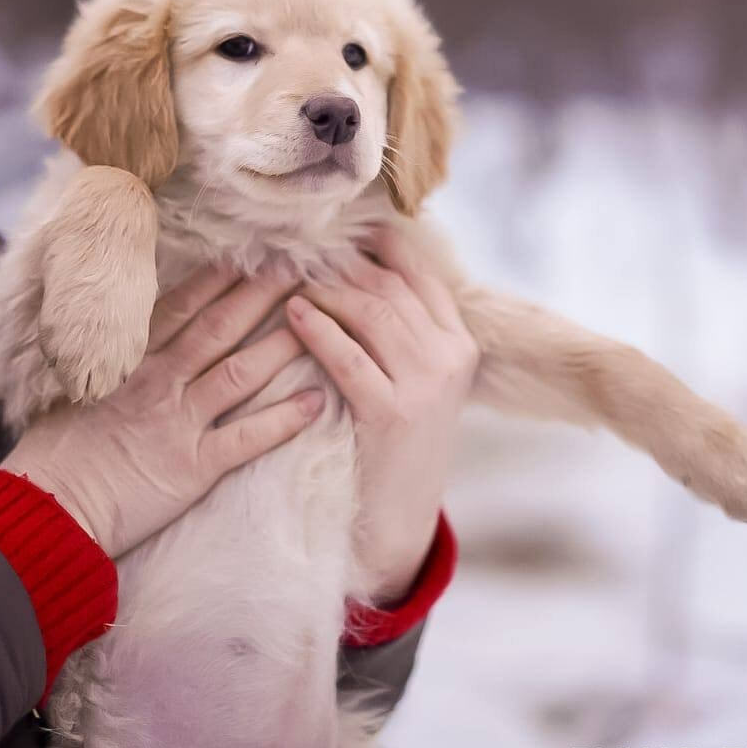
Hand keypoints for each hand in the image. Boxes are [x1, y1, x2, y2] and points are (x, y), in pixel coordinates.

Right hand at [2, 264, 324, 557]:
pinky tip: (315, 402)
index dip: (222, 276)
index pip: (185, 304)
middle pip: (221, 326)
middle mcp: (161, 380)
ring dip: (283, 344)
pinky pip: (247, 438)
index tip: (254, 251)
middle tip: (300, 266)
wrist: (48, 505)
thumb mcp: (82, 383)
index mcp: (133, 357)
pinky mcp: (193, 465)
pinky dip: (283, 420)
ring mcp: (180, 420)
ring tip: (321, 320)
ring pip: (241, 372)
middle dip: (262, 294)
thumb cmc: (58, 447)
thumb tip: (132, 328)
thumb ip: (116, 355)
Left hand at [286, 226, 476, 601]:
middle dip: (341, 264)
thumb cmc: (395, 440)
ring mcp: (427, 384)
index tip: (338, 228)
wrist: (398, 519)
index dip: (378, 243)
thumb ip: (402, 326)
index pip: (419, 272)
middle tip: (298, 250)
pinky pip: (348, 356)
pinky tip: (292, 314)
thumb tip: (359, 261)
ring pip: (372, 311)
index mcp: (459, 342)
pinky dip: (317, 329)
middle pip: (390, 286)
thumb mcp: (415, 377)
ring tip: (288, 277)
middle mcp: (450, 356)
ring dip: (325, 289)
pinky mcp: (394, 413)